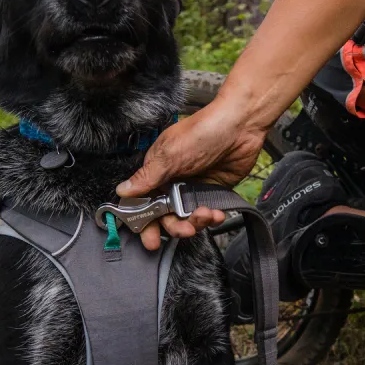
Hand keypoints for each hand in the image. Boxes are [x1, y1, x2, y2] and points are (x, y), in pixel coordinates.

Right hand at [118, 95, 268, 249]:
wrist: (241, 126)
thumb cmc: (203, 132)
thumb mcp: (170, 155)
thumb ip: (147, 177)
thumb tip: (122, 191)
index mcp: (156, 172)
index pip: (144, 203)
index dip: (145, 223)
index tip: (151, 238)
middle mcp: (172, 182)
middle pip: (166, 217)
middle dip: (174, 228)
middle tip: (185, 230)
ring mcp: (193, 188)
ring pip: (187, 218)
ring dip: (196, 223)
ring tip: (206, 215)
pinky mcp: (212, 192)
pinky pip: (207, 214)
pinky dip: (211, 218)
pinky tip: (217, 213)